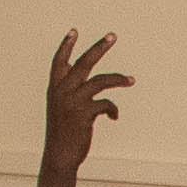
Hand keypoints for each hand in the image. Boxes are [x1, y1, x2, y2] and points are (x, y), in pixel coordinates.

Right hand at [40, 30, 133, 175]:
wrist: (60, 155)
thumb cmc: (62, 132)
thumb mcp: (60, 108)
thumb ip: (68, 90)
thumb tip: (81, 72)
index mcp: (54, 88)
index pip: (59, 62)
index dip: (66, 46)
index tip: (74, 31)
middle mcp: (62, 91)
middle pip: (84, 63)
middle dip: (99, 48)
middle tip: (113, 36)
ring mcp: (73, 101)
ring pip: (101, 81)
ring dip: (118, 79)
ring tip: (131, 80)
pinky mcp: (85, 113)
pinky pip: (106, 104)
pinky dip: (113, 109)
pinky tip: (114, 116)